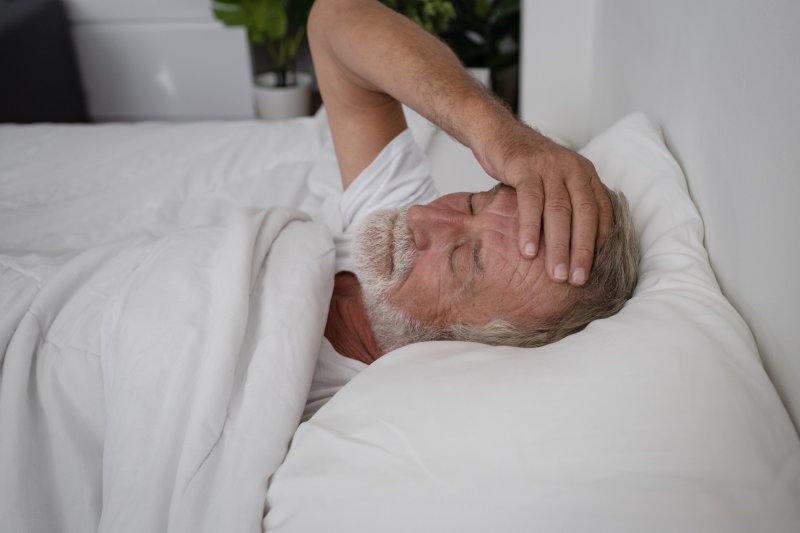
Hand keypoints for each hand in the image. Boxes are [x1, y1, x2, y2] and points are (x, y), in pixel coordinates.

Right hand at [479, 123, 613, 285]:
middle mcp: (572, 169)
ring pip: (559, 212)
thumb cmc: (526, 165)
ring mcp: (549, 166)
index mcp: (585, 174)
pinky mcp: (525, 167)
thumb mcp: (554, 182)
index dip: (599, 244)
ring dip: (558, 246)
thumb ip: (568, 205)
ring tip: (555, 274)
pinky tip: (529, 250)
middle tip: (577, 280)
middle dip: (582, 251)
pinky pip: (531, 202)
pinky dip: (531, 228)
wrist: (497, 132)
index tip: (594, 270)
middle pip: (583, 215)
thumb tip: (576, 248)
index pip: (601, 212)